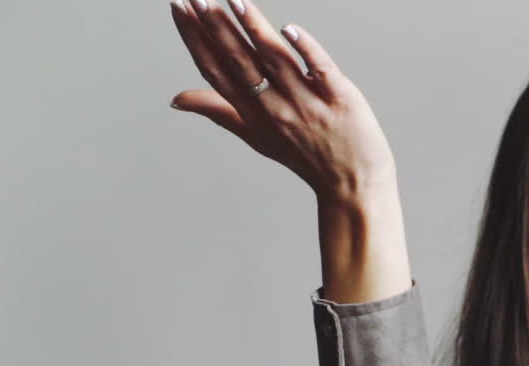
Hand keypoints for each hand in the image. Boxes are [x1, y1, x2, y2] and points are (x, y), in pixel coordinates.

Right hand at [168, 0, 396, 199]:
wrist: (352, 184)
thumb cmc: (303, 156)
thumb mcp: (255, 136)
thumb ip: (218, 110)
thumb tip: (176, 99)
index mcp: (251, 113)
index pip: (215, 70)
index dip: (195, 39)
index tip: (179, 8)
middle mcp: (275, 107)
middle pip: (240, 61)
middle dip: (216, 27)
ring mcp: (307, 103)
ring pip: (276, 60)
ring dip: (255, 29)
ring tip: (235, 1)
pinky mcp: (339, 98)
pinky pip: (320, 69)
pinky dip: (306, 50)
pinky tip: (289, 30)